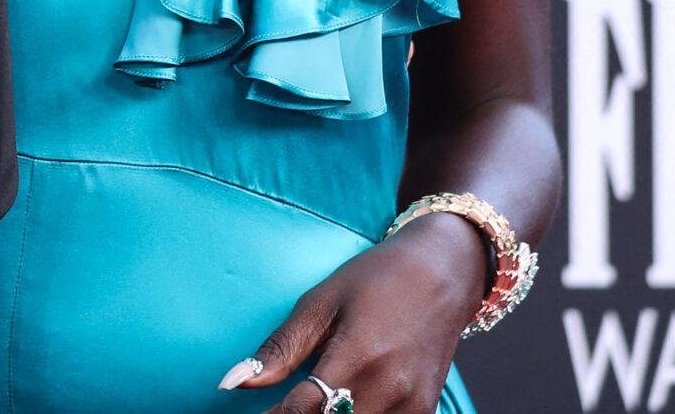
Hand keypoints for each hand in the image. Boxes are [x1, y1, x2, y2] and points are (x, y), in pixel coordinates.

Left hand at [219, 214, 485, 413]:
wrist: (443, 274)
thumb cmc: (377, 280)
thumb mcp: (321, 302)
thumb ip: (279, 349)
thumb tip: (231, 384)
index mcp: (358, 355)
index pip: (301, 410)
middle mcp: (390, 388)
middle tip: (277, 409)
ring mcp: (412, 405)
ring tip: (307, 404)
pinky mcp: (424, 412)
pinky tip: (342, 407)